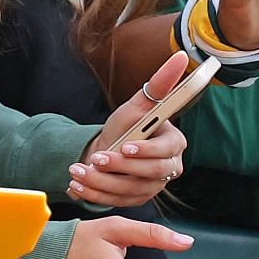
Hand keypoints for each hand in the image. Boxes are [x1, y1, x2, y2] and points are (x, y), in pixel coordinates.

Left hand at [75, 54, 193, 206]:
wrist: (104, 151)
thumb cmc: (123, 126)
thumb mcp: (137, 105)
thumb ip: (160, 83)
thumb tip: (181, 56)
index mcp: (174, 144)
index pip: (166, 151)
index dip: (147, 151)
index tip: (124, 146)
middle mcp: (170, 168)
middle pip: (151, 173)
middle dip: (120, 168)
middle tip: (96, 159)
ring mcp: (155, 187)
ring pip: (131, 190)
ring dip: (101, 182)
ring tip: (77, 171)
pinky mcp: (138, 200)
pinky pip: (118, 201)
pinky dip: (95, 195)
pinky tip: (77, 186)